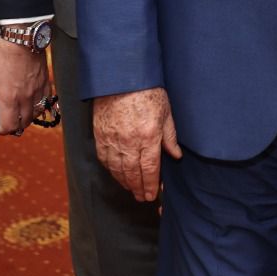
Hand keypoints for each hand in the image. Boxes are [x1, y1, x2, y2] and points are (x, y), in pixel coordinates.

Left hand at [0, 35, 49, 135]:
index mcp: (8, 97)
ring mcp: (37, 88)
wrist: (21, 33)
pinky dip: (40, 104)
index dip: (2, 130)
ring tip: (18, 112)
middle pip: (24, 122)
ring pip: (36, 112)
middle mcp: (25, 96)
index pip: (9, 126)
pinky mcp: (45, 80)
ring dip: (28, 116)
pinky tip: (32, 100)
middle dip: (15, 125)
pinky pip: (46, 99)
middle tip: (7, 120)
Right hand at [93, 87, 180, 201]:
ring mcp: (113, 139)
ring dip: (125, 182)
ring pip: (118, 169)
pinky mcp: (100, 135)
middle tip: (142, 198)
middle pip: (133, 173)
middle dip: (138, 188)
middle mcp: (129, 142)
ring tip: (131, 190)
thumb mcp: (166, 112)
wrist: (121, 77)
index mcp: (148, 136)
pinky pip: (104, 159)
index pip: (150, 169)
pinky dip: (111, 170)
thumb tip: (176, 155)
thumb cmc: (147, 91)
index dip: (151, 185)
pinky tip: (116, 174)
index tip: (152, 195)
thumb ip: (170, 136)